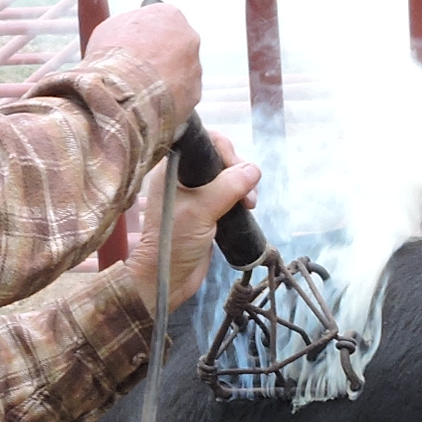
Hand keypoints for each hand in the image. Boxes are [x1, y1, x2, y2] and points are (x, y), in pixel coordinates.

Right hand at [85, 4, 203, 121]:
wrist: (121, 91)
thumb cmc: (114, 59)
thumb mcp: (109, 29)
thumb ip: (127, 26)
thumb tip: (128, 34)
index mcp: (169, 15)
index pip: (163, 22)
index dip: (147, 38)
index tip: (137, 48)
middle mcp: (189, 37)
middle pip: (177, 47)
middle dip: (161, 58)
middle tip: (140, 69)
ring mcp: (194, 66)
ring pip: (181, 72)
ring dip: (166, 79)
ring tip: (142, 88)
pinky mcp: (194, 92)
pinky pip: (182, 95)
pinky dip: (168, 99)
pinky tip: (151, 101)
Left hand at [126, 135, 260, 311]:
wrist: (168, 279)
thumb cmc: (175, 241)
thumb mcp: (201, 209)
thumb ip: (228, 186)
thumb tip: (253, 170)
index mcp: (172, 168)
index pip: (203, 142)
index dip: (224, 150)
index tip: (236, 170)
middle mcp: (183, 176)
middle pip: (219, 157)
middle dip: (238, 171)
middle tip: (247, 195)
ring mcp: (195, 193)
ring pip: (227, 176)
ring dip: (243, 186)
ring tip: (249, 204)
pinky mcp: (206, 210)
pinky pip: (229, 193)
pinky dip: (241, 198)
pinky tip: (247, 208)